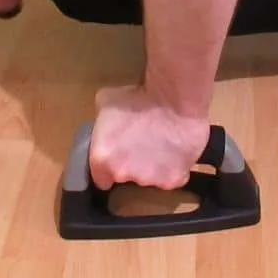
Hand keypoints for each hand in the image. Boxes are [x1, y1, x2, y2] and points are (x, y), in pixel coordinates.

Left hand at [88, 84, 209, 190]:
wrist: (174, 99)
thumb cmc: (139, 97)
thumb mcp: (107, 102)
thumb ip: (101, 122)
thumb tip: (105, 125)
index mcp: (103, 159)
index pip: (101, 178)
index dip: (109, 168)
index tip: (117, 157)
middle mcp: (123, 174)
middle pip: (127, 178)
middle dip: (132, 165)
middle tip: (141, 144)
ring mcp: (150, 180)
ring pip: (151, 179)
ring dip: (153, 167)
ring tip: (161, 145)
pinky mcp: (174, 180)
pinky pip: (173, 178)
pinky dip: (174, 168)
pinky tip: (176, 151)